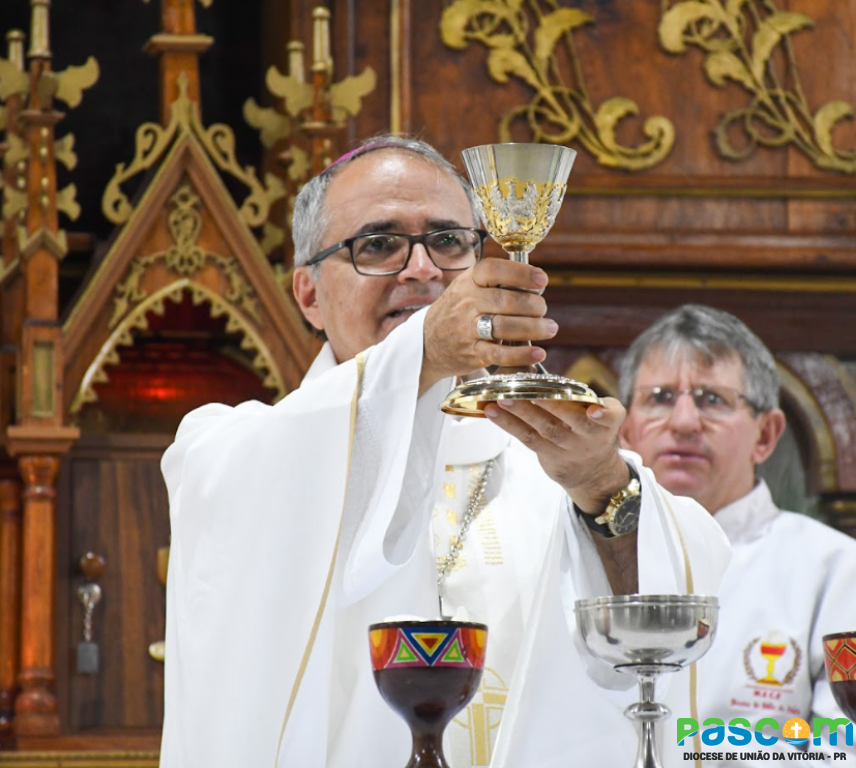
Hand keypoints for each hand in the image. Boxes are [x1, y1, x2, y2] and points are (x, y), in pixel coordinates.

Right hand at [420, 259, 557, 390]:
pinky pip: (499, 354)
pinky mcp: (471, 353)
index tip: (541, 280)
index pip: (494, 270)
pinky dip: (521, 354)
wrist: (427, 341)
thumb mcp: (469, 287)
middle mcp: (467, 302)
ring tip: (549, 328)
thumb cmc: (459, 310)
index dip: (521, 273)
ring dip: (534, 328)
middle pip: (506, 300)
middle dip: (534, 305)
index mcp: (469, 281)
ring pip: (505, 326)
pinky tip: (538, 352)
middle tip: (542, 309)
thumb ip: (498, 281)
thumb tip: (537, 281)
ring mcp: (467, 329)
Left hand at [483, 397, 629, 512]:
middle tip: (530, 390)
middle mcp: (587, 435)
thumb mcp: (603, 414)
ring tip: (501, 399)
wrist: (591, 471)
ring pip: (543, 428)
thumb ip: (585, 395)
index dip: (605, 413)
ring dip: (520, 412)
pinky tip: (492, 411)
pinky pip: (526, 437)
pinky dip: (508, 424)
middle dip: (549, 405)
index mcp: (606, 421)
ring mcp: (566, 446)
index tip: (595, 410)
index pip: (610, 417)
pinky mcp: (546, 453)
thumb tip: (539, 363)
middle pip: (568, 420)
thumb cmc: (592, 427)